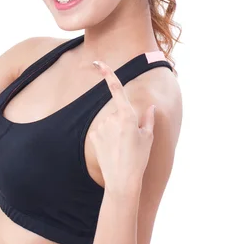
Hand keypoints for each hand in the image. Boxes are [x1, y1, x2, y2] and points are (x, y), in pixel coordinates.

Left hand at [88, 60, 156, 197]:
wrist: (122, 179)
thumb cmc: (138, 158)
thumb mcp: (148, 137)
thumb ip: (148, 119)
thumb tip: (149, 107)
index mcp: (127, 115)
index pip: (116, 88)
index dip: (107, 73)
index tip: (98, 63)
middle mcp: (112, 117)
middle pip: (118, 113)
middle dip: (124, 123)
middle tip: (131, 141)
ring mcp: (101, 127)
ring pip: (110, 123)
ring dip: (115, 132)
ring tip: (122, 148)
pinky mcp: (93, 136)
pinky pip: (101, 133)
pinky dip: (106, 139)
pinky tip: (112, 151)